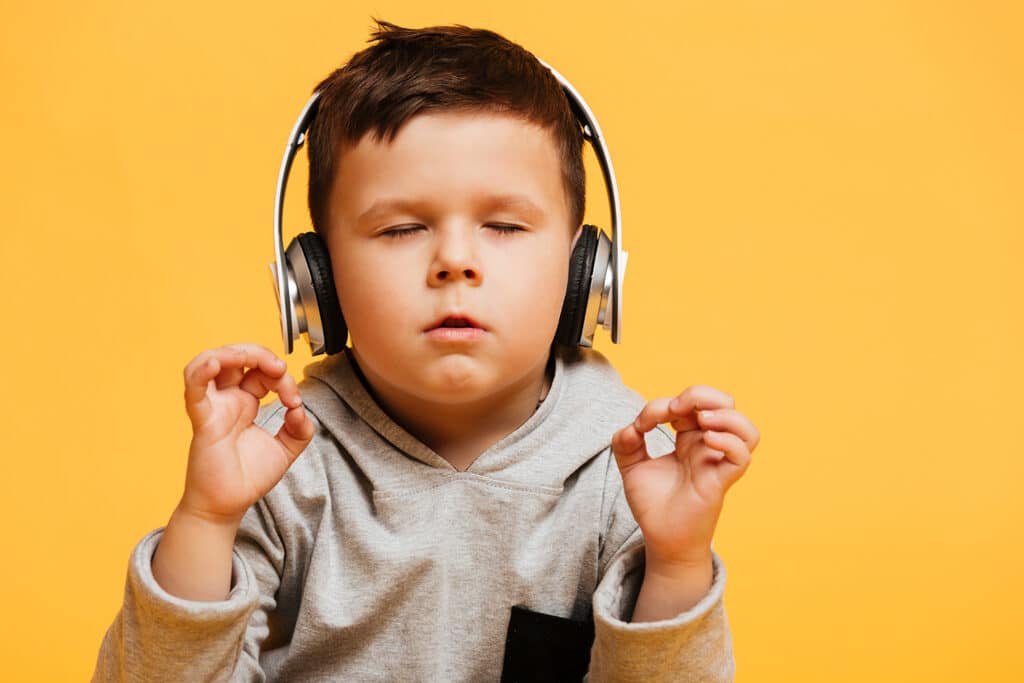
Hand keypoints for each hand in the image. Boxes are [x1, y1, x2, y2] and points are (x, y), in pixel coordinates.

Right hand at [179, 343, 314, 524]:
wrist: (227, 507)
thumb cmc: (247, 478)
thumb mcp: (286, 450)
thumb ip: (300, 429)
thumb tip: (301, 410)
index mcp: (246, 402)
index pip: (262, 373)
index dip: (282, 377)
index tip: (294, 402)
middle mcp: (228, 400)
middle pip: (237, 358)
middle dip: (261, 355)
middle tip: (280, 369)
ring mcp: (213, 408)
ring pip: (210, 363)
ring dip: (233, 352)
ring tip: (253, 358)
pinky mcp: (203, 421)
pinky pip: (194, 390)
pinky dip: (201, 371)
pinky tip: (215, 362)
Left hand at [611, 385, 759, 570]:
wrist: (660, 539)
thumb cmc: (653, 504)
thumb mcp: (631, 466)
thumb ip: (626, 442)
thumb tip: (632, 427)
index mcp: (688, 437)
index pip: (689, 404)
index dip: (663, 404)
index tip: (641, 425)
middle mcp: (707, 447)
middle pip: (725, 403)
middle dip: (700, 395)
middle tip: (674, 409)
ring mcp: (717, 463)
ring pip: (746, 428)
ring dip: (725, 415)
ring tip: (700, 421)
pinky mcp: (720, 482)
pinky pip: (741, 456)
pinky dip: (729, 441)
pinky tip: (706, 440)